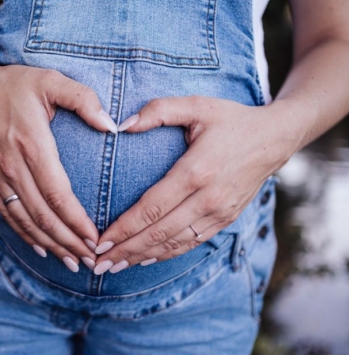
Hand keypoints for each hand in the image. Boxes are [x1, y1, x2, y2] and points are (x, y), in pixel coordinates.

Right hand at [0, 47, 116, 271]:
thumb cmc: (12, 84)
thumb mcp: (50, 81)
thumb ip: (83, 100)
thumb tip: (111, 125)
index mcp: (33, 145)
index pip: (58, 195)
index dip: (77, 222)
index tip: (95, 239)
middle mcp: (13, 167)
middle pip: (44, 216)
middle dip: (69, 242)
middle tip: (90, 261)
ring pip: (26, 221)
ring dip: (50, 244)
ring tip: (71, 262)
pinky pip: (8, 214)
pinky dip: (25, 235)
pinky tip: (41, 248)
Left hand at [93, 95, 297, 274]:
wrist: (275, 139)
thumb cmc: (232, 120)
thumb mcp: (197, 106)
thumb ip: (158, 111)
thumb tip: (122, 125)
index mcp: (196, 171)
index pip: (151, 208)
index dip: (123, 228)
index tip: (100, 241)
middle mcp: (208, 198)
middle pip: (158, 233)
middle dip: (125, 250)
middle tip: (97, 263)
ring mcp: (219, 213)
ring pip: (174, 244)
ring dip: (142, 257)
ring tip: (114, 267)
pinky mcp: (226, 219)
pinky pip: (191, 243)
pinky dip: (166, 254)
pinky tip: (146, 259)